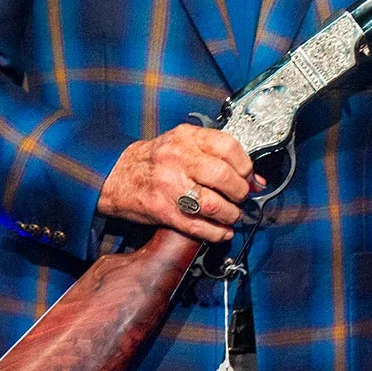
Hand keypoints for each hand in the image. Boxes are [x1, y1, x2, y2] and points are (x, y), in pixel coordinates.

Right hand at [97, 124, 266, 243]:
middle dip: (240, 192)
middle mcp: (178, 159)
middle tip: (240, 197)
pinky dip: (216, 232)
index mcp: (187, 138)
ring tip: (232, 215)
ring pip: (213, 204)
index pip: (228, 146)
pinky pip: (197, 226)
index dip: (245, 165)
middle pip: (223, 177)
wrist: (117, 175)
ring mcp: (170, 185)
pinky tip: (222, 231)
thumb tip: (255, 179)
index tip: (249, 176)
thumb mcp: (183, 145)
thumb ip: (216, 155)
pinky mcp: (163, 210)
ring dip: (230, 214)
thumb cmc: (156, 159)